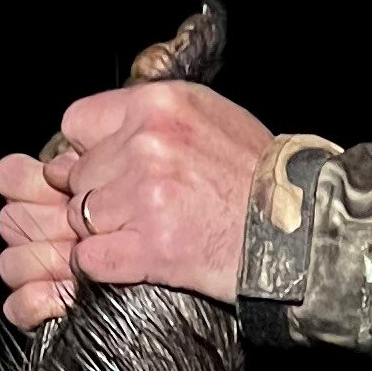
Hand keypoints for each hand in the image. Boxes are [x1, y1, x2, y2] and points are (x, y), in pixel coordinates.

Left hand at [0, 80, 273, 327]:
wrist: (296, 230)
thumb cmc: (260, 177)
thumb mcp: (210, 118)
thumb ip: (150, 120)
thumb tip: (92, 139)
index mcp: (160, 106)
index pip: (77, 122)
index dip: (86, 149)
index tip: (104, 166)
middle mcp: (148, 145)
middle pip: (75, 174)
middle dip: (97, 193)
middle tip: (136, 206)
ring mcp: (145, 197)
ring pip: (80, 217)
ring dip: (103, 231)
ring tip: (145, 231)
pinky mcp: (148, 248)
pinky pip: (90, 258)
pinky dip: (103, 265)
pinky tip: (134, 258)